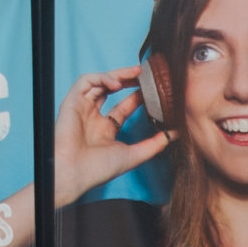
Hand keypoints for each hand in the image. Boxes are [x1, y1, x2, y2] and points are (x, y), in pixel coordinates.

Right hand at [51, 69, 163, 208]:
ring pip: (99, 82)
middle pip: (110, 90)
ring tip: (134, 73)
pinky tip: (116, 83)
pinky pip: (85, 82)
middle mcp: (93, 117)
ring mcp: (82, 109)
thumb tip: (176, 133)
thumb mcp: (134, 155)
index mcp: (105, 130)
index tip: (153, 89)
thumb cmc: (99, 169)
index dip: (137, 96)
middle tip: (144, 74)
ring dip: (117, 75)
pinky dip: (101, 78)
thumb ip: (155, 144)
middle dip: (127, 79)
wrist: (75, 173)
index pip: (123, 106)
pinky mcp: (71, 102)